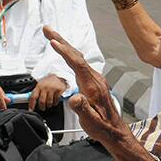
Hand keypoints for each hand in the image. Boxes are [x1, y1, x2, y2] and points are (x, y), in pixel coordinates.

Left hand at [30, 74, 66, 110]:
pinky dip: (55, 102)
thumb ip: (37, 91)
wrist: (58, 75)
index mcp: (39, 86)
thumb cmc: (48, 81)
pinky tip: (54, 100)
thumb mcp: (40, 84)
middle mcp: (45, 88)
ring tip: (49, 103)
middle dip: (42, 107)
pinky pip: (56, 101)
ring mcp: (52, 89)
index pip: (33, 97)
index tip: (31, 110)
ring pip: (49, 102)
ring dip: (49, 105)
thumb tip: (31, 100)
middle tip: (42, 108)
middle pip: (42, 101)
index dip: (31, 105)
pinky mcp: (58, 91)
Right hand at [44, 26, 128, 143]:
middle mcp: (94, 79)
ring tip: (51, 36)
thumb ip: (82, 109)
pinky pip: (79, 63)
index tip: (53, 43)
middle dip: (61, 41)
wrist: (114, 131)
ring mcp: (94, 79)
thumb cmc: (102, 127)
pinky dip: (69, 54)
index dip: (65, 52)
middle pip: (76, 55)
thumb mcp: (90, 122)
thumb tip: (75, 98)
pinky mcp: (92, 81)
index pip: (77, 64)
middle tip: (47, 29)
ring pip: (77, 58)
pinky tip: (64, 51)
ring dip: (64, 45)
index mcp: (93, 86)